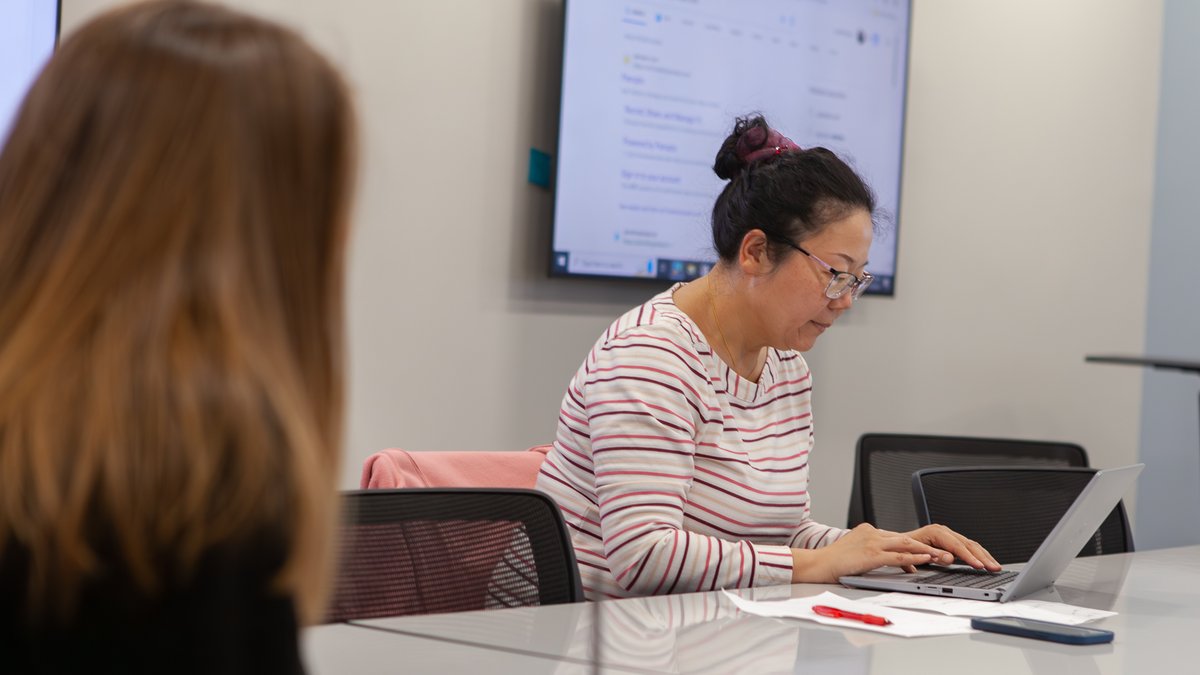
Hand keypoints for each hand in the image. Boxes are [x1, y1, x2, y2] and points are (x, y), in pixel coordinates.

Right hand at [791, 523, 960, 582]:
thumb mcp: (856, 554)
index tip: (930, 553)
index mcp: (868, 532)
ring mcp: (872, 542)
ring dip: (926, 552)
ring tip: (943, 557)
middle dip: (927, 546)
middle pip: (906, 538)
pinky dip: (913, 558)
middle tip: (944, 553)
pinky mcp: (871, 554)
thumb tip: (895, 565)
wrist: (818, 563)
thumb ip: (875, 556)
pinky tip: (925, 560)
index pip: (897, 538)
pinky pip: (897, 556)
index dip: (915, 547)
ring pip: (905, 545)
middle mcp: (872, 533)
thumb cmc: (834, 562)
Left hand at [904, 523, 1001, 571]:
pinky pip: (969, 547)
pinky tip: (987, 562)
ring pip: (971, 545)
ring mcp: (949, 536)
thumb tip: (949, 558)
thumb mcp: (915, 552)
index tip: (979, 566)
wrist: (898, 543)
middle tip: (994, 568)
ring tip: (996, 567)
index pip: (956, 545)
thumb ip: (932, 555)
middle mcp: (944, 531)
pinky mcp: (952, 542)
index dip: (969, 557)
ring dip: (984, 556)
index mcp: (935, 532)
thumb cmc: (904, 548)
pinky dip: (980, 555)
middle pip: (968, 544)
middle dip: (982, 557)